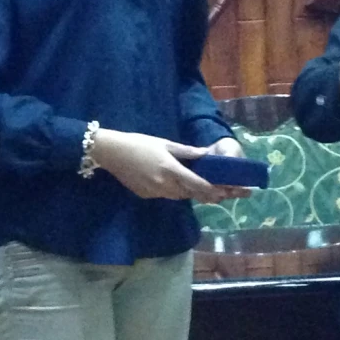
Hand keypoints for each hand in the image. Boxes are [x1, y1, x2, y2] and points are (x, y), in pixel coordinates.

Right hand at [90, 129, 240, 202]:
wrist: (112, 153)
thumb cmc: (139, 143)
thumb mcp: (165, 143)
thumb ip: (187, 152)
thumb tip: (206, 154)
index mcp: (171, 170)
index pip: (199, 185)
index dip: (215, 191)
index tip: (228, 192)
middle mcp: (165, 185)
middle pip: (191, 194)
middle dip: (208, 194)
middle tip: (223, 193)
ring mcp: (155, 192)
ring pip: (180, 196)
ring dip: (192, 194)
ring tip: (207, 190)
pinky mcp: (146, 195)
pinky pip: (166, 195)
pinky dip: (176, 191)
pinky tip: (179, 184)